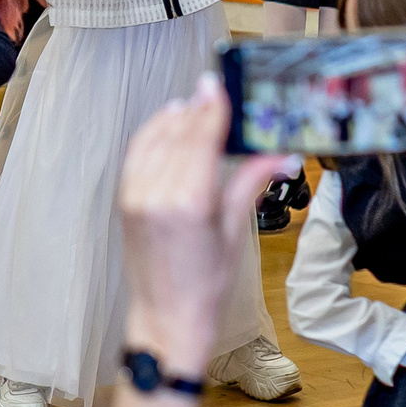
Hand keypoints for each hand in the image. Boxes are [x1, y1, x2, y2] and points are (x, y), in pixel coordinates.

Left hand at [116, 76, 296, 371]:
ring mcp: (136, 197)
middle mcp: (157, 195)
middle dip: (196, 109)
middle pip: (178, 136)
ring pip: (154, 141)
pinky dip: (151, 136)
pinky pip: (137, 156)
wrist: (167, 319)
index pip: (201, 140)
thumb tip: (280, 155)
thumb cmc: (207, 285)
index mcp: (190, 203)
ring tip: (190, 104)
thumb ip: (250, 184)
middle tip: (211, 89)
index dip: (211, 109)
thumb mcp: (235, 232)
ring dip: (172, 119)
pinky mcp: (125, 202)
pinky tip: (165, 126)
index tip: (218, 87)